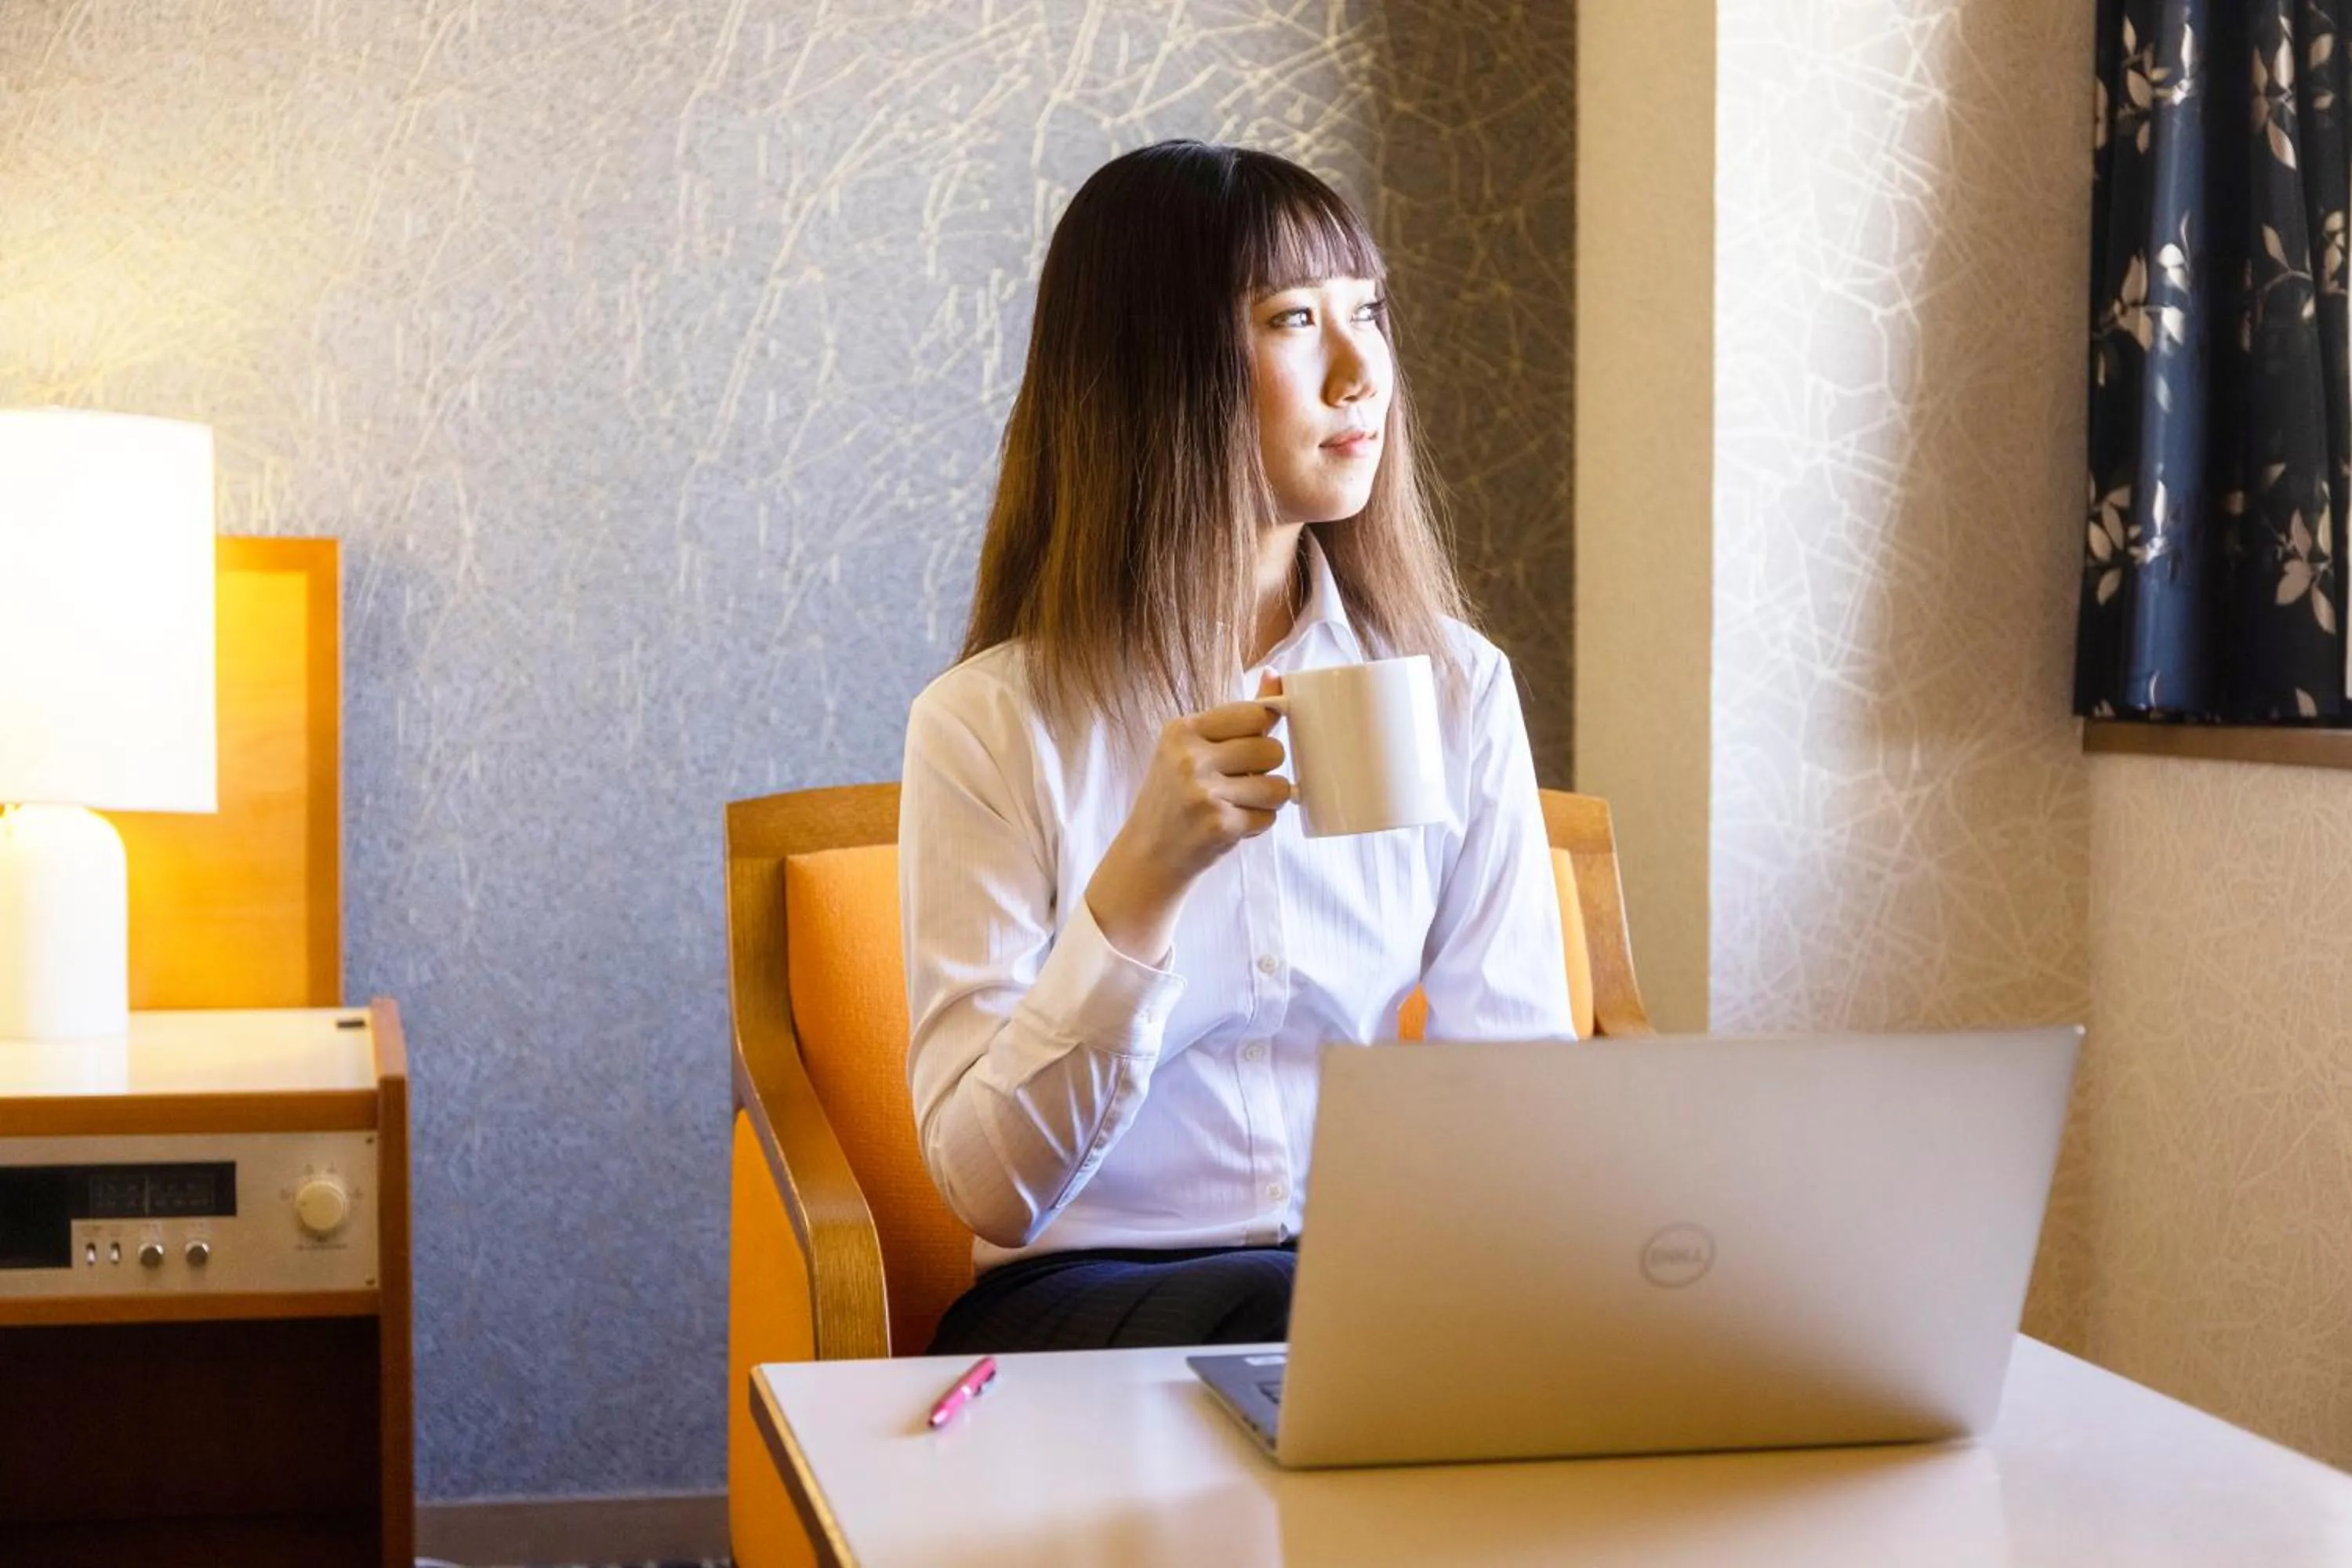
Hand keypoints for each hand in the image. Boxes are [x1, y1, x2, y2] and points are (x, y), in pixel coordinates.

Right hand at [1085, 673, 1289, 962]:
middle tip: (1241, 782)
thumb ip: (1237, 716)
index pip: (1255, 714)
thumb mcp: (1192, 748)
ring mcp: (1203, 793)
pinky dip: (1257, 825)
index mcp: (1183, 730)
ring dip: (1266, 800)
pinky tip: (1231, 825)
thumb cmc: (1175, 796)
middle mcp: (1189, 758)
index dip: (1263, 731)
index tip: (1250, 745)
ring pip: (1278, 786)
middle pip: (1272, 749)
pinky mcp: (1219, 825)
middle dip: (1266, 769)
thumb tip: (1277, 675)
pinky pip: (1269, 817)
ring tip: (1237, 804)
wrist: (1148, 854)